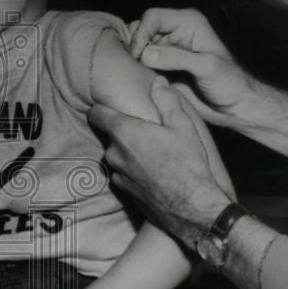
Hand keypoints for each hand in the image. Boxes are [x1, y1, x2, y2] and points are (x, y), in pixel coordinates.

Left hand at [89, 77, 234, 247]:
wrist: (191, 207)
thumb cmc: (188, 163)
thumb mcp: (183, 125)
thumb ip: (166, 100)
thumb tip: (157, 81)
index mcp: (124, 132)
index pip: (96, 113)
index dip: (101, 107)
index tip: (110, 105)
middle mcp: (114, 152)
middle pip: (110, 134)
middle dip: (124, 131)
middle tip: (146, 131)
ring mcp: (117, 173)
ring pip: (117, 154)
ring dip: (128, 151)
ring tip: (153, 152)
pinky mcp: (123, 190)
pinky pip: (122, 172)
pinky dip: (132, 169)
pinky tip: (152, 171)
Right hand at [127, 8, 254, 127]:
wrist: (232, 106)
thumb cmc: (229, 83)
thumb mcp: (207, 67)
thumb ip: (177, 58)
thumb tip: (145, 54)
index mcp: (188, 22)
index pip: (153, 17)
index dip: (141, 33)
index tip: (138, 56)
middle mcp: (174, 32)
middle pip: (140, 29)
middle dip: (134, 45)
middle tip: (135, 66)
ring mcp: (165, 50)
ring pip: (136, 45)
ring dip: (131, 58)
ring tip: (135, 73)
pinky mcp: (159, 67)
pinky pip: (138, 63)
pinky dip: (133, 69)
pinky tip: (137, 79)